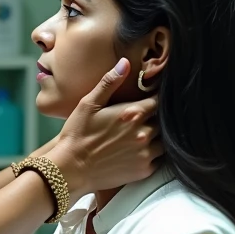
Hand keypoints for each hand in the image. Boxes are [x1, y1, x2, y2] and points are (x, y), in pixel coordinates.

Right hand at [47, 58, 161, 200]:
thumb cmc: (77, 135)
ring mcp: (145, 153)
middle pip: (164, 121)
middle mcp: (144, 133)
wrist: (70, 169)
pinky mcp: (143, 170)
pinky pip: (159, 160)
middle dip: (156, 119)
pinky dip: (153, 155)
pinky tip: (139, 152)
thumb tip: (125, 62)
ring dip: (157, 137)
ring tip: (142, 136)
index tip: (150, 100)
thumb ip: (109, 82)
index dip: (155, 99)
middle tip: (144, 119)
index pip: (159, 100)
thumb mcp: (88, 104)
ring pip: (164, 141)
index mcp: (133, 113)